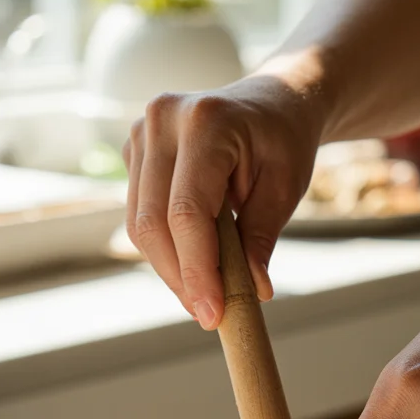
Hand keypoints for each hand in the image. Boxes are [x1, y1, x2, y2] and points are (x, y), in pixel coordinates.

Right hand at [123, 72, 325, 327]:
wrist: (272, 102)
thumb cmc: (283, 142)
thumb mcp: (285, 188)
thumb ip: (261, 238)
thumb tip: (252, 292)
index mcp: (206, 121)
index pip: (187, 212)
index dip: (197, 270)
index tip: (212, 314)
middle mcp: (163, 120)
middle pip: (154, 222)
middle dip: (181, 277)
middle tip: (209, 316)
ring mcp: (142, 132)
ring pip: (140, 224)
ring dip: (170, 269)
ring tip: (205, 296)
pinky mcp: (134, 151)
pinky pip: (140, 215)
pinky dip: (165, 249)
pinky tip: (193, 265)